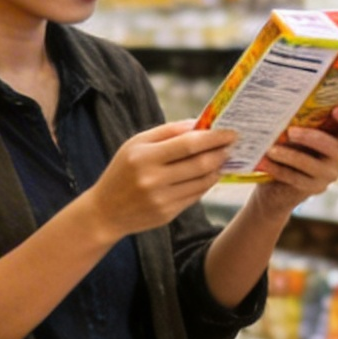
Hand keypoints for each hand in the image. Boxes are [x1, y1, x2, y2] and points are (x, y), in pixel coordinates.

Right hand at [87, 120, 237, 238]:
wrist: (105, 212)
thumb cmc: (122, 171)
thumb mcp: (136, 144)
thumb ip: (167, 131)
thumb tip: (200, 123)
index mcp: (144, 156)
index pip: (188, 144)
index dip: (214, 137)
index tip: (230, 132)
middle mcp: (153, 179)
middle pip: (200, 163)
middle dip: (221, 152)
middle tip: (232, 144)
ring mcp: (162, 199)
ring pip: (203, 181)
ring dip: (218, 168)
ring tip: (223, 158)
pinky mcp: (168, 214)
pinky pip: (196, 195)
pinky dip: (206, 183)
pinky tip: (209, 174)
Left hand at [247, 105, 337, 217]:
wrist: (276, 188)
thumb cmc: (287, 151)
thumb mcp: (294, 135)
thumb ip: (297, 123)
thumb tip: (281, 106)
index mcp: (337, 137)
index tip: (337, 109)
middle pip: (334, 147)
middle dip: (312, 138)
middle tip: (290, 131)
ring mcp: (328, 175)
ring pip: (312, 165)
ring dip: (290, 156)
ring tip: (271, 150)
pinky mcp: (314, 189)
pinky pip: (296, 178)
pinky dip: (278, 169)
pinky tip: (263, 163)